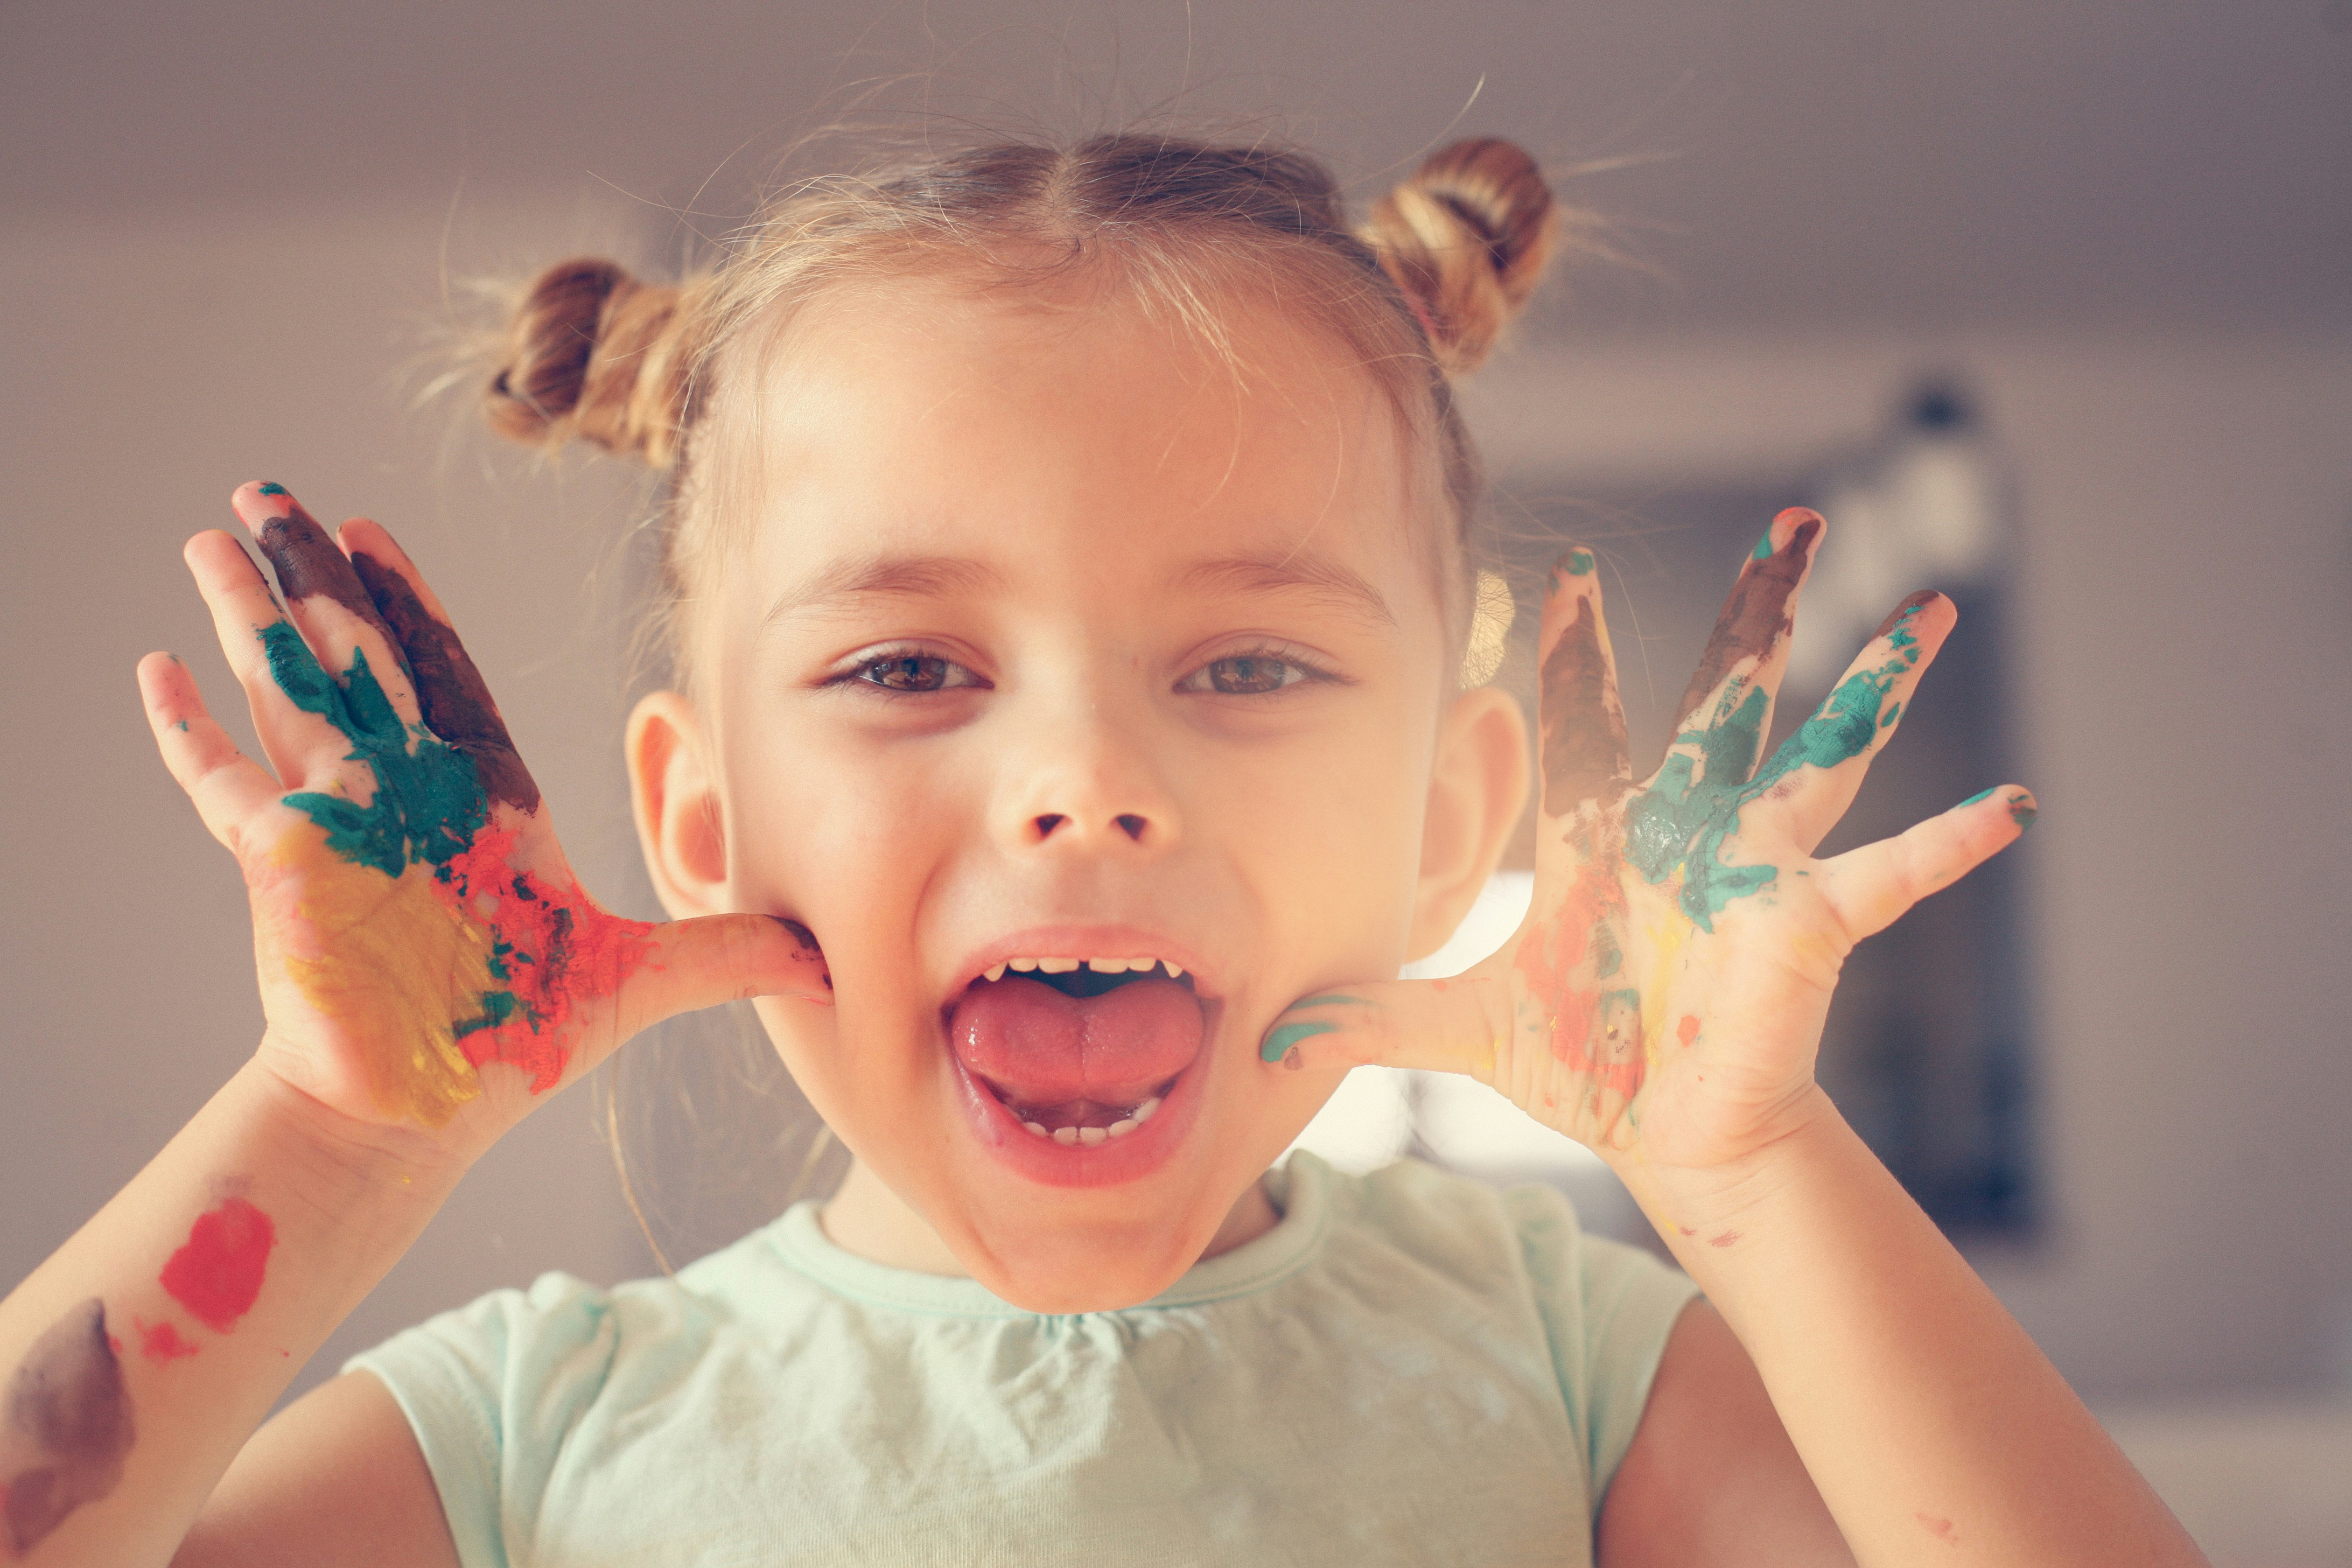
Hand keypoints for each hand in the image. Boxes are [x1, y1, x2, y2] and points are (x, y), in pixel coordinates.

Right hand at [138, 483, 830, 1154]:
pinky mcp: (285, 865)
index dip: (414, 607)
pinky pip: (223, 782)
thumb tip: (829, 963)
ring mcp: (339, 823)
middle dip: (319, 577)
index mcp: (482, 802)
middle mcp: (405, 795)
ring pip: (289, 690)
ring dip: (252, 615)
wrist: (427, 1113)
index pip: (446, 677)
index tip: (377, 534)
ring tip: (214, 534)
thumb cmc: (516, 1048)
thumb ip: (729, 952)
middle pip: (358, 659)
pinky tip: (155, 668)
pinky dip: (188, 730)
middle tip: (274, 490)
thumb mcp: (643, 980)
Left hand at [1263, 508, 2033, 1180]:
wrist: (1666, 1135)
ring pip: (1822, 752)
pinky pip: (1887, 875)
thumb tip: (1272, 1034)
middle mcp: (1689, 831)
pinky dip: (1947, 845)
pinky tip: (2008, 809)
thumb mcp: (1465, 1030)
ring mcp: (1756, 868)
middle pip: (1723, 697)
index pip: (1582, 721)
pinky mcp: (1807, 924)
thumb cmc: (1580, 1065)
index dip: (1571, 649)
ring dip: (1875, 684)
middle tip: (1790, 519)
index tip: (1562, 565)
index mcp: (1607, 839)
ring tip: (1930, 609)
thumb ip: (1373, 1020)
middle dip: (1755, 612)